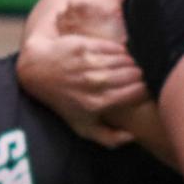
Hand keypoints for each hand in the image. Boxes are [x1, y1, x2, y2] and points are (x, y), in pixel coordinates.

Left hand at [17, 31, 145, 146]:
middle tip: (142, 76)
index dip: (146, 90)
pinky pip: (114, 47)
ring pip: (126, 60)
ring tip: (133, 65)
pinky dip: (121, 50)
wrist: (37, 70)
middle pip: (134, 75)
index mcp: (97, 103)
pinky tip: (121, 54)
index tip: (146, 90)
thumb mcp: (82, 127)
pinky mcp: (85, 46)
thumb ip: (109, 138)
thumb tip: (132, 136)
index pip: (136, 93)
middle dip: (142, 75)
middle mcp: (94, 82)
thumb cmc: (63, 101)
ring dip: (133, 62)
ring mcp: (89, 63)